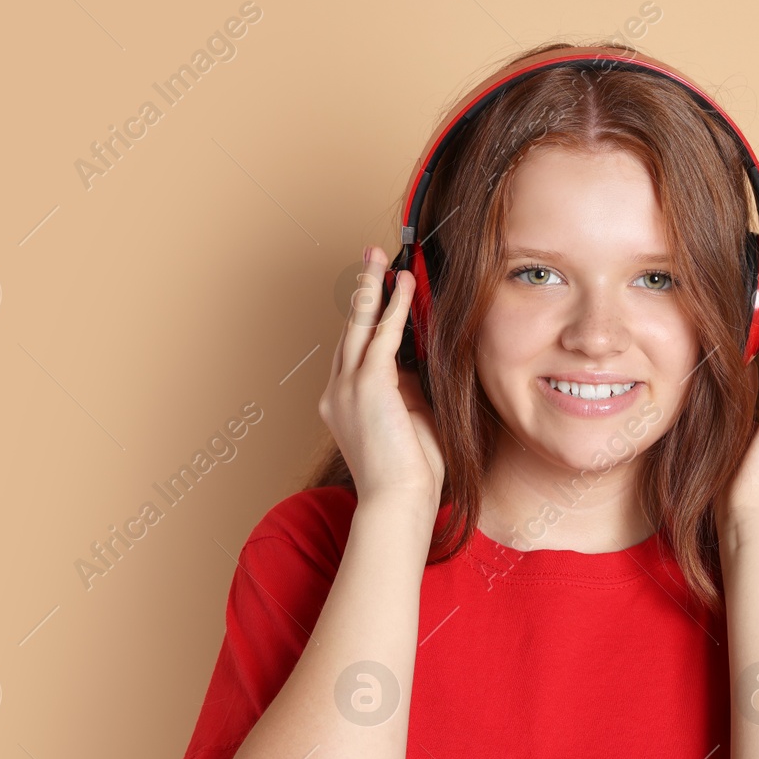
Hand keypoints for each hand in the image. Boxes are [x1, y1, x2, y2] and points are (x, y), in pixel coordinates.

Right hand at [319, 246, 445, 517]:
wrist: (399, 502)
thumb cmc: (410, 473)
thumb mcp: (410, 420)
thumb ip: (410, 388)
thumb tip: (421, 359)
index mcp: (344, 403)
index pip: (355, 350)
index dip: (367, 317)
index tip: (379, 289)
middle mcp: (337, 392)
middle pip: (349, 328)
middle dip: (361, 290)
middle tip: (370, 258)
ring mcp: (347, 388)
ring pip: (359, 324)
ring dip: (372, 287)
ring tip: (380, 257)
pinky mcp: (367, 386)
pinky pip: (381, 335)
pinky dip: (393, 307)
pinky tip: (402, 284)